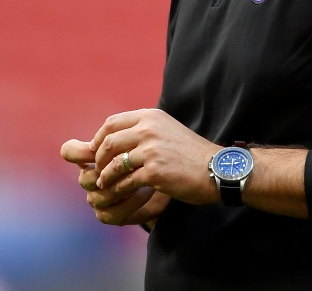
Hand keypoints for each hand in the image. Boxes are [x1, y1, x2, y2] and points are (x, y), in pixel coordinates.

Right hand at [61, 138, 170, 224]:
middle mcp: (90, 178)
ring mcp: (98, 198)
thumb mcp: (140, 140)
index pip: (71, 151)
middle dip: (107, 171)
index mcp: (91, 156)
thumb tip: (112, 123)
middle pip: (85, 177)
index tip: (95, 149)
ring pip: (97, 197)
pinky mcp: (111, 215)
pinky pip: (110, 215)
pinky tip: (147, 191)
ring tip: (144, 177)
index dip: (77, 151)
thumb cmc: (152, 156)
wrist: (168, 179)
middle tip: (130, 163)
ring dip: (122, 187)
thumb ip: (122, 132)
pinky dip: (129, 203)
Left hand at [90, 108, 220, 204]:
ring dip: (105, 176)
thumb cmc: (190, 153)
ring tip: (103, 184)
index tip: (96, 151)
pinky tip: (117, 193)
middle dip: (99, 159)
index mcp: (150, 117)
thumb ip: (144, 129)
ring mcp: (151, 151)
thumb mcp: (166, 130)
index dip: (99, 138)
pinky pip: (126, 181)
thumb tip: (117, 136)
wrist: (215, 169)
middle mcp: (148, 129)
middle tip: (97, 170)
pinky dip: (118, 189)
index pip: (112, 123)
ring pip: (115, 163)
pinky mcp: (154, 172)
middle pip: (109, 142)